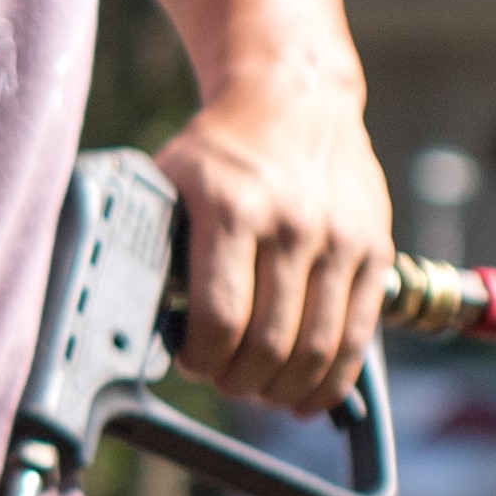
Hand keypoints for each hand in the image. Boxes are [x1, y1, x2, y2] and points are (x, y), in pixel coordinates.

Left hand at [163, 81, 391, 412]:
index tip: (191, 360)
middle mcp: (291, 223)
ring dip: (283, 390)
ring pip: (316, 350)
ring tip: (261, 390)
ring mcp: (339, 238)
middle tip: (225, 379)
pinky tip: (309, 396)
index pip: (219, 316)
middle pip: (268, 342)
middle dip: (239, 380)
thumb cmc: (220, 152)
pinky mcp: (375, 250)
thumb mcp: (170, 179)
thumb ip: (150, 241)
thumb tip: (120, 313)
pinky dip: (332, 381)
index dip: (200, 357)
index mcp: (230, 206)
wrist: (295, 100)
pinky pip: (357, 337)